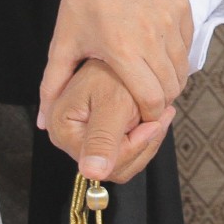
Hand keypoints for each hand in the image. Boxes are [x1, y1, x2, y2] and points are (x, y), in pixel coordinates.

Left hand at [40, 0, 193, 125]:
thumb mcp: (63, 43)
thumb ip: (52, 86)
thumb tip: (44, 125)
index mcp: (123, 50)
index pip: (152, 101)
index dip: (148, 114)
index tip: (139, 114)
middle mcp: (152, 35)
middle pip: (172, 88)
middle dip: (161, 100)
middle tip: (146, 98)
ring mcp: (171, 18)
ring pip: (183, 67)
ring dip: (171, 78)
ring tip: (152, 76)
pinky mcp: (182, 4)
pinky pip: (187, 42)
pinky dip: (177, 54)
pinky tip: (158, 51)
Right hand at [44, 59, 173, 183]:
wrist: (117, 50)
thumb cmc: (110, 69)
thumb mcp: (111, 104)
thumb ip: (103, 139)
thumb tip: (93, 173)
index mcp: (62, 131)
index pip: (103, 162)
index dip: (134, 145)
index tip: (152, 124)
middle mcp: (69, 139)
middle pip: (114, 166)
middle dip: (143, 143)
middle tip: (161, 116)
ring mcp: (85, 140)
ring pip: (125, 161)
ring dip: (148, 139)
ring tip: (160, 114)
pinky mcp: (100, 137)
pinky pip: (127, 152)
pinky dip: (145, 136)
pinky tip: (154, 117)